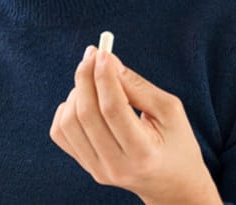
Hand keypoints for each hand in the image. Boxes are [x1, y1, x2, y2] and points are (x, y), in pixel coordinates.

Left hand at [49, 46, 221, 204]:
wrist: (171, 183)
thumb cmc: (175, 142)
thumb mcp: (169, 110)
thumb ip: (137, 86)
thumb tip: (106, 60)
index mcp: (144, 153)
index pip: (113, 110)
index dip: (104, 77)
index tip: (103, 52)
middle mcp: (117, 166)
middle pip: (87, 114)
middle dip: (86, 78)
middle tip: (92, 55)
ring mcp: (98, 170)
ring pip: (69, 122)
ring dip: (76, 92)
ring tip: (94, 82)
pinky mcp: (86, 167)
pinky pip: (60, 132)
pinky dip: (66, 110)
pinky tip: (84, 102)